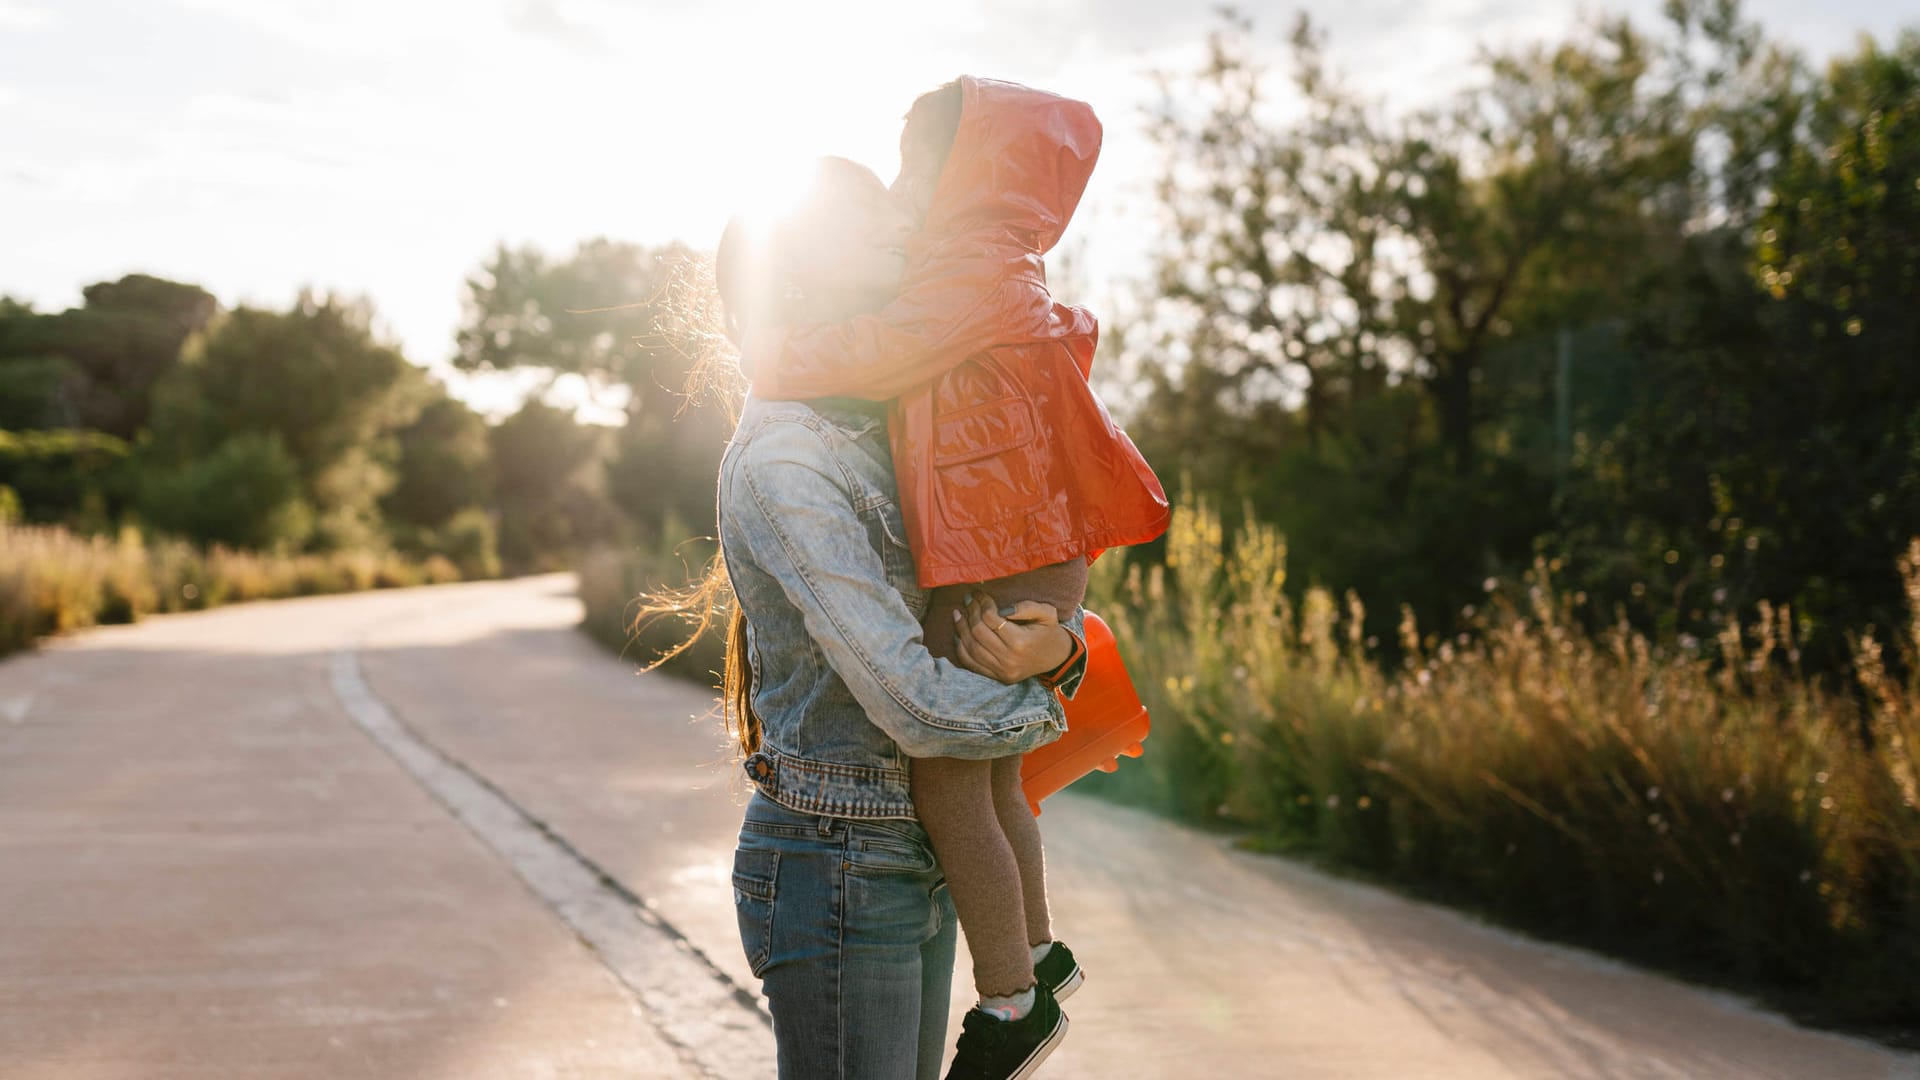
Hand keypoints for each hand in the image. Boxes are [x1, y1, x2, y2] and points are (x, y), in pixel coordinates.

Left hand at [949, 591, 1073, 684]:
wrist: (1058, 658)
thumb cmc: (1050, 632)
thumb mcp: (1047, 613)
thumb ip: (1026, 607)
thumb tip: (1001, 608)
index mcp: (1021, 642)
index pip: (991, 619)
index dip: (982, 603)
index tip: (979, 593)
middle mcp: (1008, 659)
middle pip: (978, 632)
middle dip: (970, 612)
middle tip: (968, 599)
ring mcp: (1001, 671)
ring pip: (971, 648)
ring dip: (961, 628)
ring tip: (958, 613)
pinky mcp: (996, 677)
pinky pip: (971, 663)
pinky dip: (961, 648)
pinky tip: (959, 633)